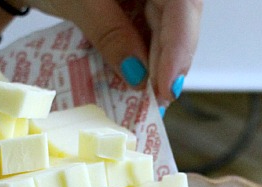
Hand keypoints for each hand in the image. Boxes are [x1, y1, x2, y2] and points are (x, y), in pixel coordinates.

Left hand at [23, 0, 202, 105]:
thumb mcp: (78, 1)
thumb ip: (110, 33)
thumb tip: (137, 74)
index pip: (182, 5)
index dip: (179, 47)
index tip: (166, 86)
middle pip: (180, 20)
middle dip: (170, 62)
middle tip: (157, 101)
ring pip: (169, 30)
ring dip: (159, 65)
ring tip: (148, 98)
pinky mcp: (139, 7)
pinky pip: (151, 32)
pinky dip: (145, 58)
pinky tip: (138, 81)